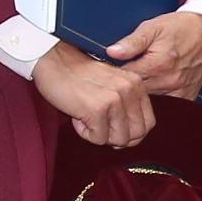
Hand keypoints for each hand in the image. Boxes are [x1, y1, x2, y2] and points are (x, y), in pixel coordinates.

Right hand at [34, 42, 153, 148]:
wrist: (52, 60)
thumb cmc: (77, 73)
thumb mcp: (112, 83)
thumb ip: (125, 103)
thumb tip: (128, 137)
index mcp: (136, 83)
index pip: (148, 123)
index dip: (132, 133)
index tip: (114, 129)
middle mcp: (129, 90)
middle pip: (136, 135)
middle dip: (116, 137)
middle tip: (98, 127)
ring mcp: (114, 100)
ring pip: (119, 140)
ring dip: (100, 135)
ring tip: (85, 119)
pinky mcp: (97, 110)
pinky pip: (98, 139)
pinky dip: (85, 134)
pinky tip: (77, 118)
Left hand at [105, 9, 201, 100]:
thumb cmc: (181, 27)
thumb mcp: (152, 27)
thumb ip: (131, 42)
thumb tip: (112, 52)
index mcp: (158, 64)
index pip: (125, 77)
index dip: (113, 75)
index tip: (107, 72)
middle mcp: (170, 80)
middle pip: (136, 92)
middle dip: (124, 86)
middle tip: (116, 79)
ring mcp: (180, 90)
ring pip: (149, 100)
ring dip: (139, 94)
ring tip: (133, 84)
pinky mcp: (188, 96)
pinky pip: (166, 105)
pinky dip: (156, 100)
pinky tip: (149, 91)